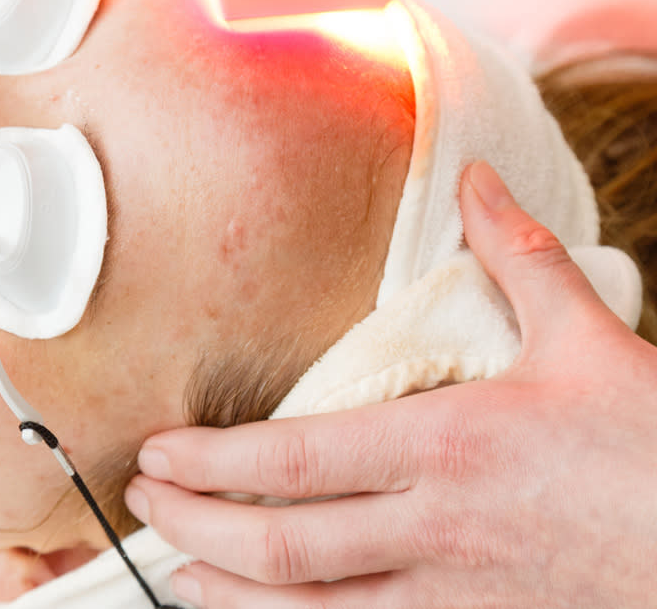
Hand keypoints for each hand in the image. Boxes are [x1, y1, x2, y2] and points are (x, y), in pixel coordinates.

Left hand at [125, 161, 656, 607]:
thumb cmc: (651, 447)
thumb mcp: (586, 338)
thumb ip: (516, 255)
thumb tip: (475, 180)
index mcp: (442, 444)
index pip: (291, 461)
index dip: (210, 463)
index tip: (158, 452)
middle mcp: (430, 527)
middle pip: (280, 543)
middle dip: (194, 526)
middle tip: (142, 504)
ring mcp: (449, 594)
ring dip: (229, 593)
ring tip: (173, 573)